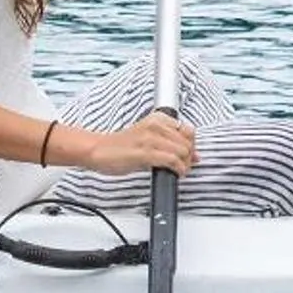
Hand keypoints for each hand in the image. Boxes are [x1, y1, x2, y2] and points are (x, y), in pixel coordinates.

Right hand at [80, 114, 196, 175]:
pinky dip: (178, 169)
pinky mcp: (145, 153)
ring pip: (183, 151)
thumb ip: (171, 144)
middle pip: (188, 142)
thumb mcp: (148, 139)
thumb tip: (194, 155)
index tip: (187, 155)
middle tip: (183, 166)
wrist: (98, 150)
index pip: (188, 130)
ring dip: (184, 165)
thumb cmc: (120, 146)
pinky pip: (172, 160)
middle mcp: (155, 126)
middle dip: (189, 157)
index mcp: (157, 119)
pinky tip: (174, 173)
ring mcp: (150, 139)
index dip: (190, 145)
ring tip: (178, 170)